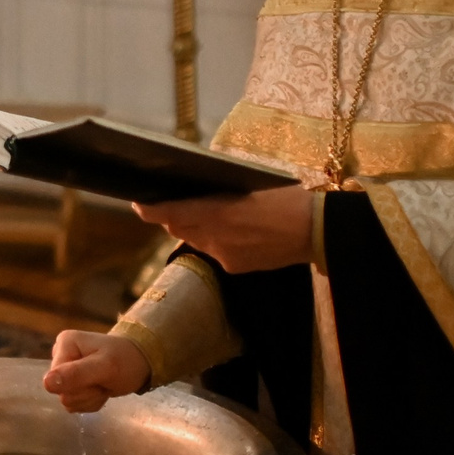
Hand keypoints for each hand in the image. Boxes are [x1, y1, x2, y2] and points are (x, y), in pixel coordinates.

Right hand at [44, 330, 149, 412]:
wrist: (139, 363)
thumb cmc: (125, 360)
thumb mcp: (105, 367)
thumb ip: (77, 374)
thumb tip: (46, 383)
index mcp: (64, 344)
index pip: (56, 380)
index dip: (79, 386)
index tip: (98, 377)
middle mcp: (60, 355)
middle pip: (62, 392)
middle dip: (86, 393)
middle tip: (103, 381)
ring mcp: (65, 370)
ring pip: (67, 400)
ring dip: (90, 398)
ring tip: (103, 384)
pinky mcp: (70, 383)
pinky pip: (74, 404)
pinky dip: (90, 401)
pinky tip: (101, 389)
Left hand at [133, 185, 314, 273]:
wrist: (315, 230)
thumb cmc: (286, 199)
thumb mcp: (250, 187)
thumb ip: (222, 195)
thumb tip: (205, 195)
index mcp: (217, 212)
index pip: (174, 213)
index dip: (153, 211)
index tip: (138, 204)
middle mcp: (215, 237)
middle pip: (181, 228)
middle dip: (174, 218)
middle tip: (168, 204)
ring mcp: (224, 255)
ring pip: (198, 241)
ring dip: (195, 230)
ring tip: (205, 216)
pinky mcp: (235, 267)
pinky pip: (216, 253)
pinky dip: (216, 242)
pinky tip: (232, 234)